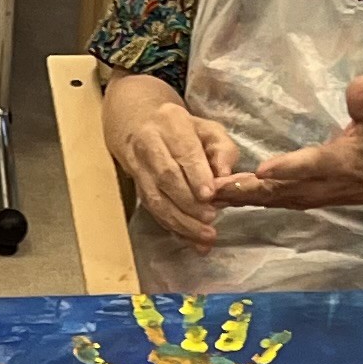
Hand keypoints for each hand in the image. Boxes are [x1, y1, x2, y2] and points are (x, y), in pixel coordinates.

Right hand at [110, 101, 238, 247]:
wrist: (138, 125)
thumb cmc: (181, 129)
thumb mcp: (208, 129)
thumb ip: (222, 150)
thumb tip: (225, 175)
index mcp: (170, 123)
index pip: (184, 152)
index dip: (196, 175)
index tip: (209, 195)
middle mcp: (149, 145)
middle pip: (166, 177)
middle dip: (189, 202)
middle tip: (210, 218)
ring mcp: (138, 168)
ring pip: (156, 199)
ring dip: (180, 221)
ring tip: (204, 235)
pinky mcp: (137, 188)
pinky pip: (153, 211)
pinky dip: (173, 228)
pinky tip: (190, 240)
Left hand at [212, 73, 362, 211]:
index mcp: (335, 163)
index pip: (309, 165)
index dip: (287, 168)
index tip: (262, 169)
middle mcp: (317, 185)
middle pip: (276, 190)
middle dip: (244, 189)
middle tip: (212, 187)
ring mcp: (306, 196)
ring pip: (267, 199)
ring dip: (238, 197)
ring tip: (205, 192)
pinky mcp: (298, 199)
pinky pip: (267, 202)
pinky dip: (244, 201)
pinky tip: (219, 196)